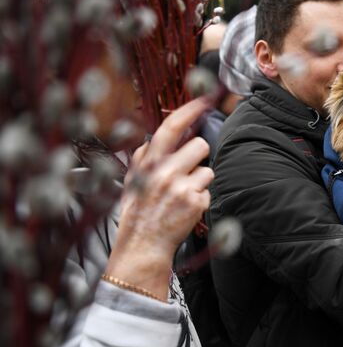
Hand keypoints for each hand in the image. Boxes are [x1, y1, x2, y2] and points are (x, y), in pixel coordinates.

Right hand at [105, 98, 213, 298]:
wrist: (142, 247)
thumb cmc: (138, 215)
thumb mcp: (131, 183)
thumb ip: (142, 159)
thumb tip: (153, 140)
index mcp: (148, 163)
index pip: (171, 127)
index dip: (190, 110)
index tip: (205, 99)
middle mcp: (165, 172)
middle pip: (200, 145)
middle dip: (197, 157)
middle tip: (185, 173)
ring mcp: (182, 187)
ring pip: (207, 170)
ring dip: (199, 181)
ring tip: (181, 196)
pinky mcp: (196, 202)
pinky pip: (208, 190)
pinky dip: (200, 199)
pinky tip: (186, 209)